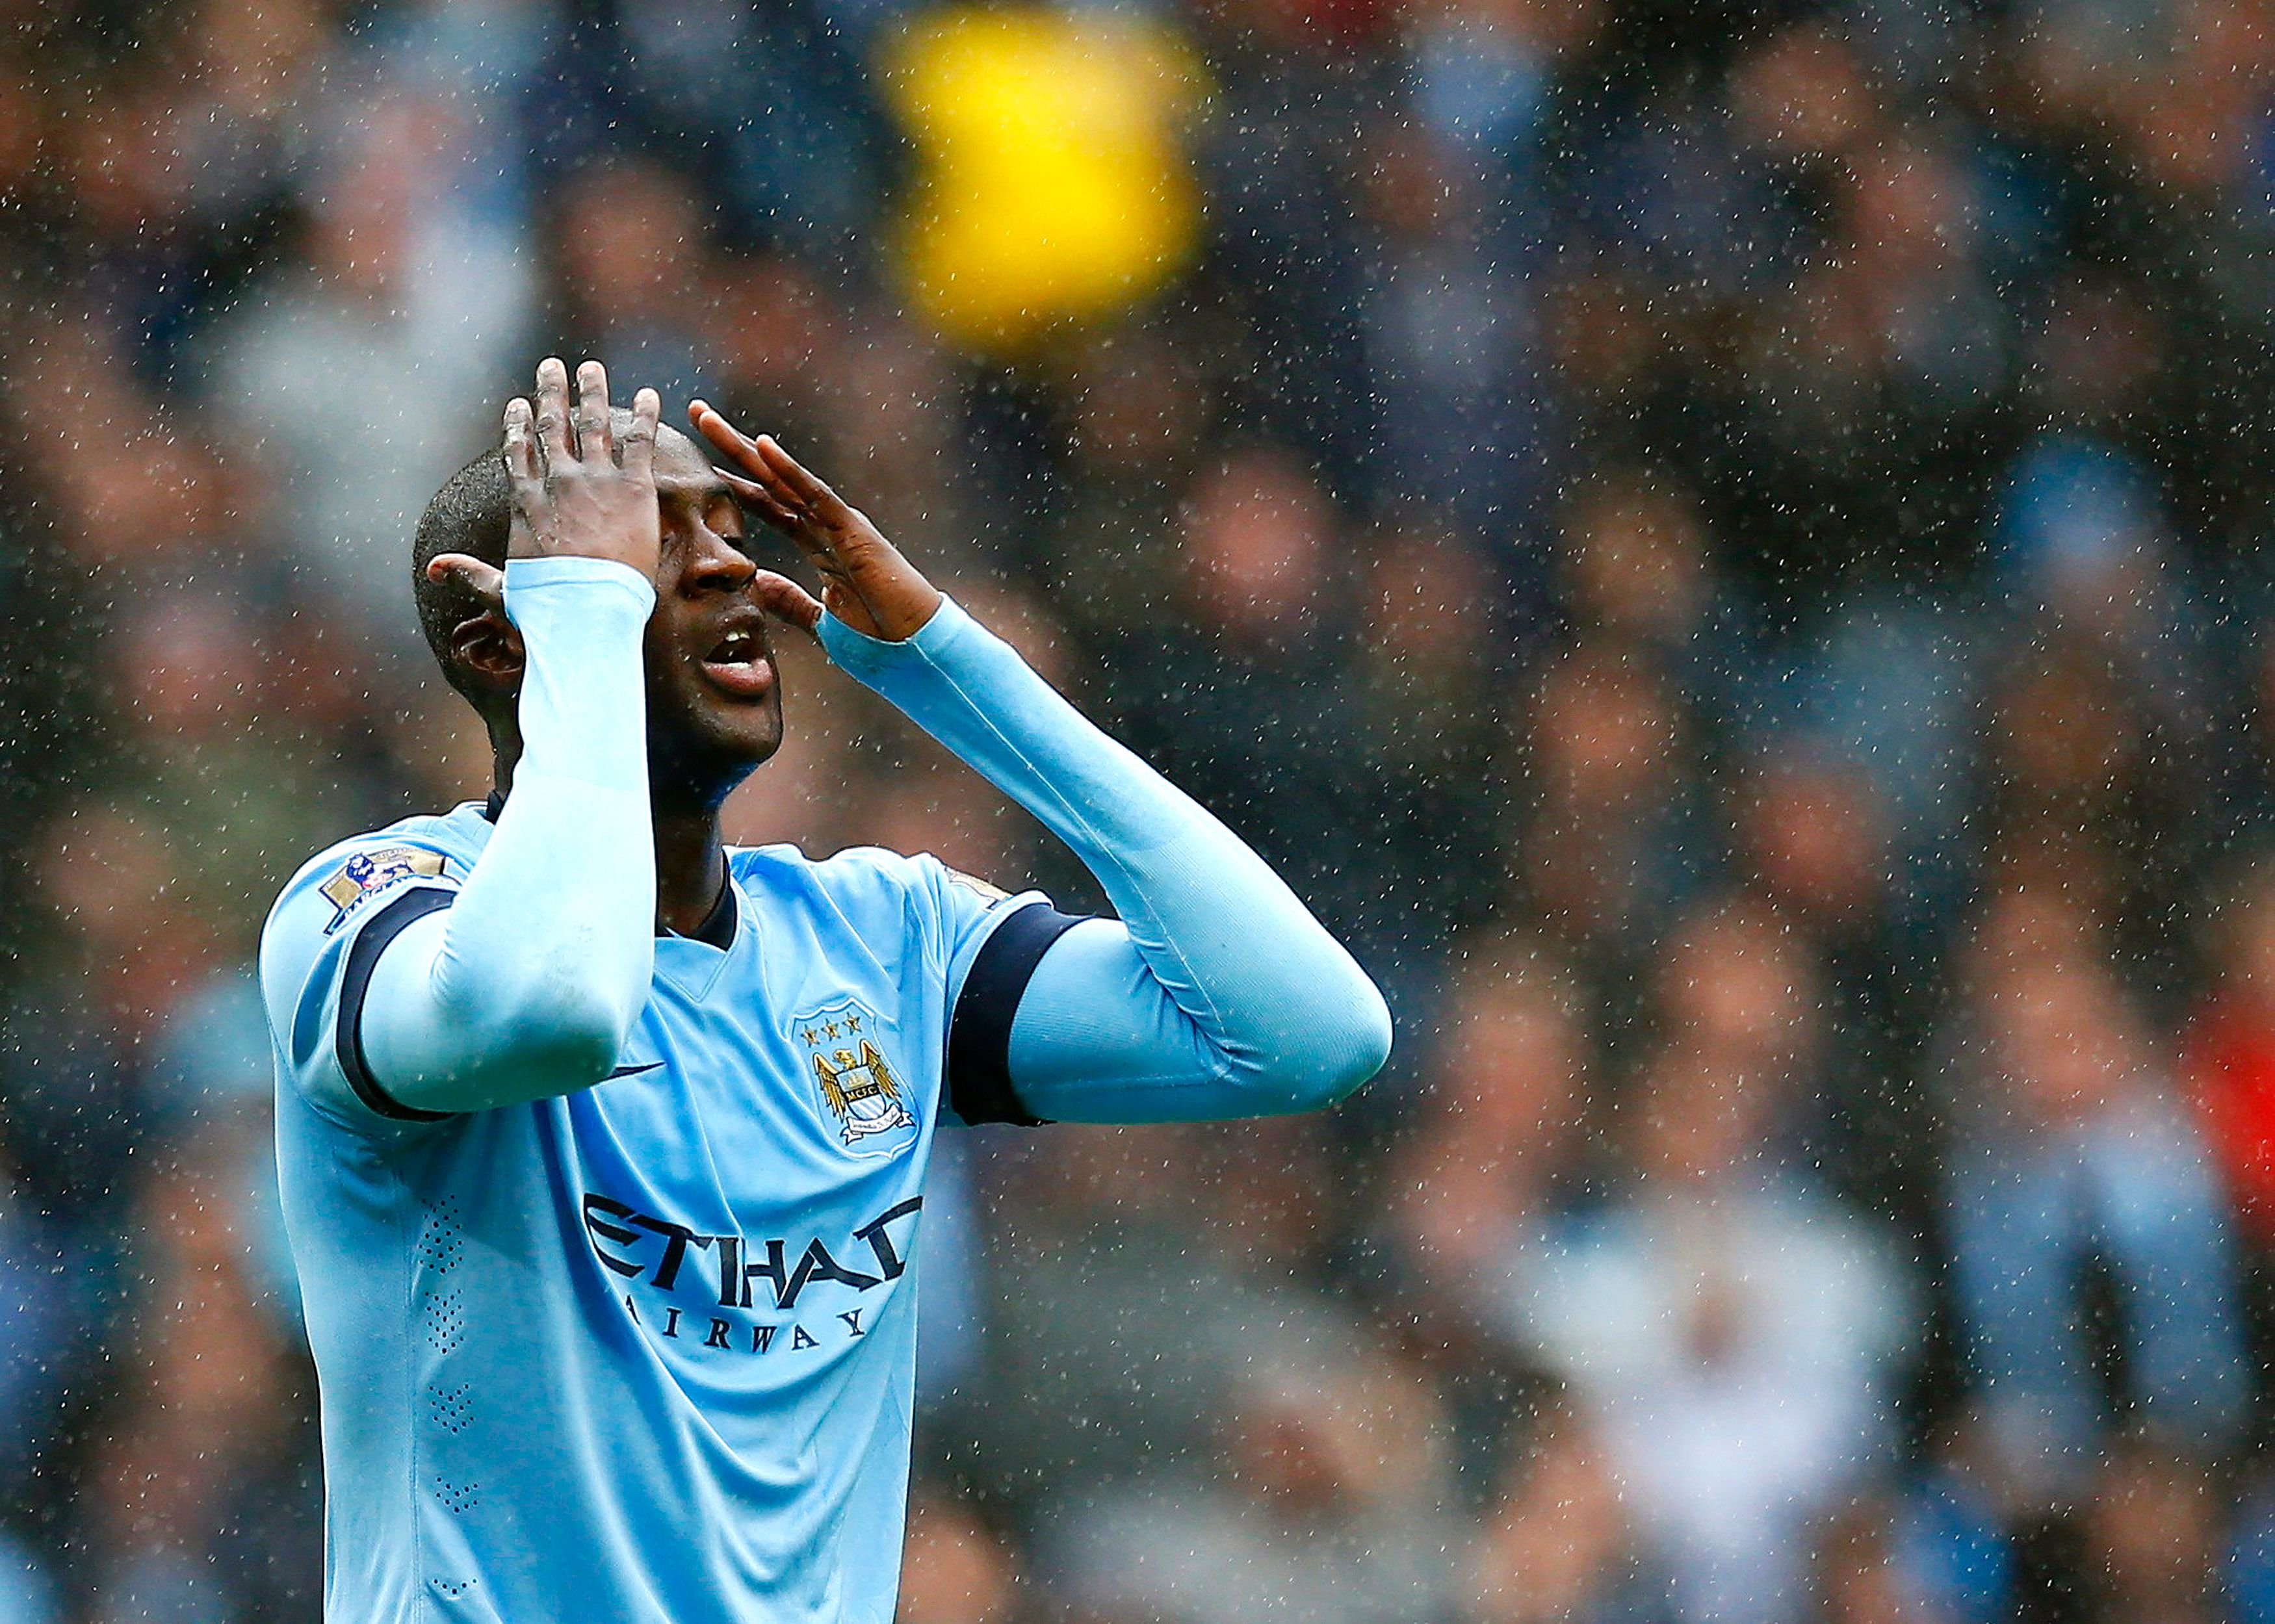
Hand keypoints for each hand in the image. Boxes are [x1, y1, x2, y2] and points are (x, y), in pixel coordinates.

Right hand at [427, 358, 662, 608]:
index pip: (517, 453)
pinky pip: (640, 441)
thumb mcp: (500, 592)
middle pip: (552, 426)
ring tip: (592, 368)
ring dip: (593, 391)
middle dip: (551, 393)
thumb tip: (434, 569)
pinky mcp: (634, 488)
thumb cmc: (546, 609)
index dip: (517, 425)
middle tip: (552, 366)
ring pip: (593, 423)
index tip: (518, 403)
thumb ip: (470, 574)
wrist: (588, 612)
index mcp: (526, 503)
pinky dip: (645, 414)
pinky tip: (650, 394)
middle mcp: (558, 482)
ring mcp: (596, 481)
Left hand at [689, 400, 941, 642]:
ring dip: (745, 447)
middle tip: (696, 412)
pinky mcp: (854, 530)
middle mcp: (826, 525)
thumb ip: (790, 600)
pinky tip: (761, 446)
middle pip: (769, 480)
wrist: (917, 651)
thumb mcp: (820, 620)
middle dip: (732, 447)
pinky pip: (815, 495)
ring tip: (707, 419)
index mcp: (819, 543)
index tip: (700, 462)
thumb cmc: (881, 638)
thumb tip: (757, 582)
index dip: (734, 482)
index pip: (768, 505)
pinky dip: (789, 470)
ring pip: (783, 478)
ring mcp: (839, 523)